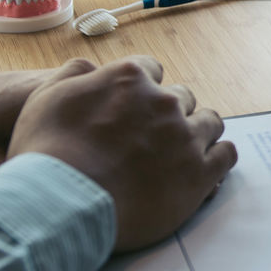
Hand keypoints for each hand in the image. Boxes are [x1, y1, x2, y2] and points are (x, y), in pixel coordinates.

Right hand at [7, 56, 236, 251]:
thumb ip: (72, 75)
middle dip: (170, 114)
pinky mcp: (199, 173)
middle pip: (181, 98)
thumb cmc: (47, 153)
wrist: (62, 203)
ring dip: (198, 132)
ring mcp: (185, 137)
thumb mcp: (45, 98)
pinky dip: (218, 158)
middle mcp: (164, 102)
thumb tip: (90, 67)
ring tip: (184, 152)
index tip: (136, 106)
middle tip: (155, 137)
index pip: (150, 70)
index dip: (142, 89)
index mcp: (131, 78)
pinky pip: (225, 155)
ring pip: (209, 123)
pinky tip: (207, 167)